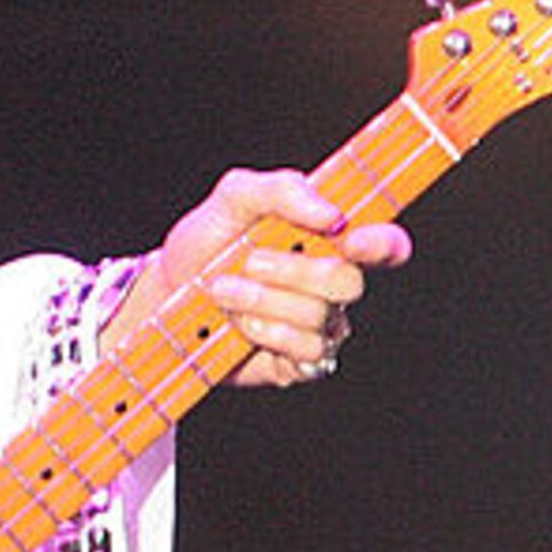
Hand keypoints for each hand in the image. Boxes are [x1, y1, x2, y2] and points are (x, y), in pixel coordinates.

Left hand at [124, 167, 412, 389]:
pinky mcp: (300, 362)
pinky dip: (266, 333)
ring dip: (263, 301)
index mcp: (330, 239)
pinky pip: (307, 352)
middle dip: (293, 272)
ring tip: (224, 291)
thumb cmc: (207, 242)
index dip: (381, 244)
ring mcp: (320, 326)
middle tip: (248, 261)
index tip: (348, 239)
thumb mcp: (235, 197)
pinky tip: (240, 325)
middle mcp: (332, 283)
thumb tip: (331, 213)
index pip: (386, 244)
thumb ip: (283, 189)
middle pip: (349, 282)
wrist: (164, 294)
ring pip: (320, 318)